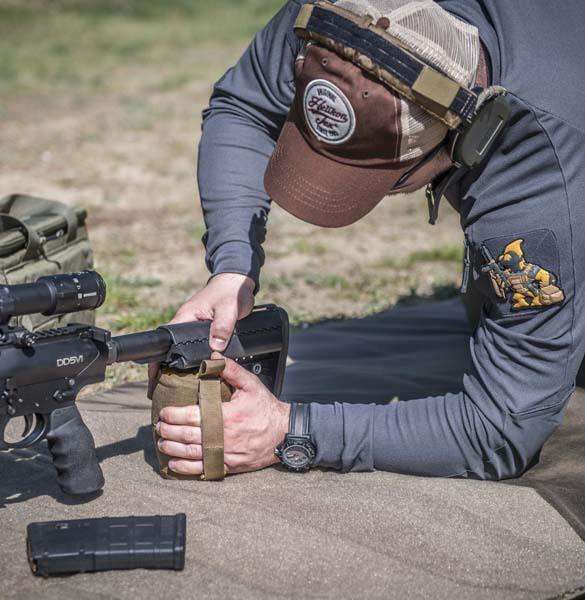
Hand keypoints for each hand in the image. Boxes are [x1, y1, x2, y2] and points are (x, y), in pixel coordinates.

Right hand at [147, 273, 254, 396]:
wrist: (237, 282)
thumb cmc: (231, 291)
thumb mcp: (228, 309)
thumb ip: (222, 326)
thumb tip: (215, 347)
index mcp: (184, 318)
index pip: (164, 343)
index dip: (157, 362)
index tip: (154, 380)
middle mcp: (185, 323)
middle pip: (170, 351)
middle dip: (164, 371)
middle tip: (162, 392)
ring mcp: (193, 328)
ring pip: (182, 352)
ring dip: (179, 368)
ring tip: (176, 390)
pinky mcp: (204, 331)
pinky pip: (194, 350)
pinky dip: (193, 362)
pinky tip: (196, 376)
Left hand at [155, 353, 289, 475]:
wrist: (285, 434)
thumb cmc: (266, 409)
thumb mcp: (252, 385)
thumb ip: (231, 370)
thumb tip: (213, 356)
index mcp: (226, 416)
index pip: (192, 415)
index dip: (173, 415)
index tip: (163, 412)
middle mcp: (223, 437)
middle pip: (187, 436)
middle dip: (168, 431)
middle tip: (158, 427)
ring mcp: (225, 454)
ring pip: (191, 454)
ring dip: (172, 449)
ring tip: (162, 443)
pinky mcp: (229, 466)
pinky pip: (203, 470)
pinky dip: (186, 468)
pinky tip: (175, 464)